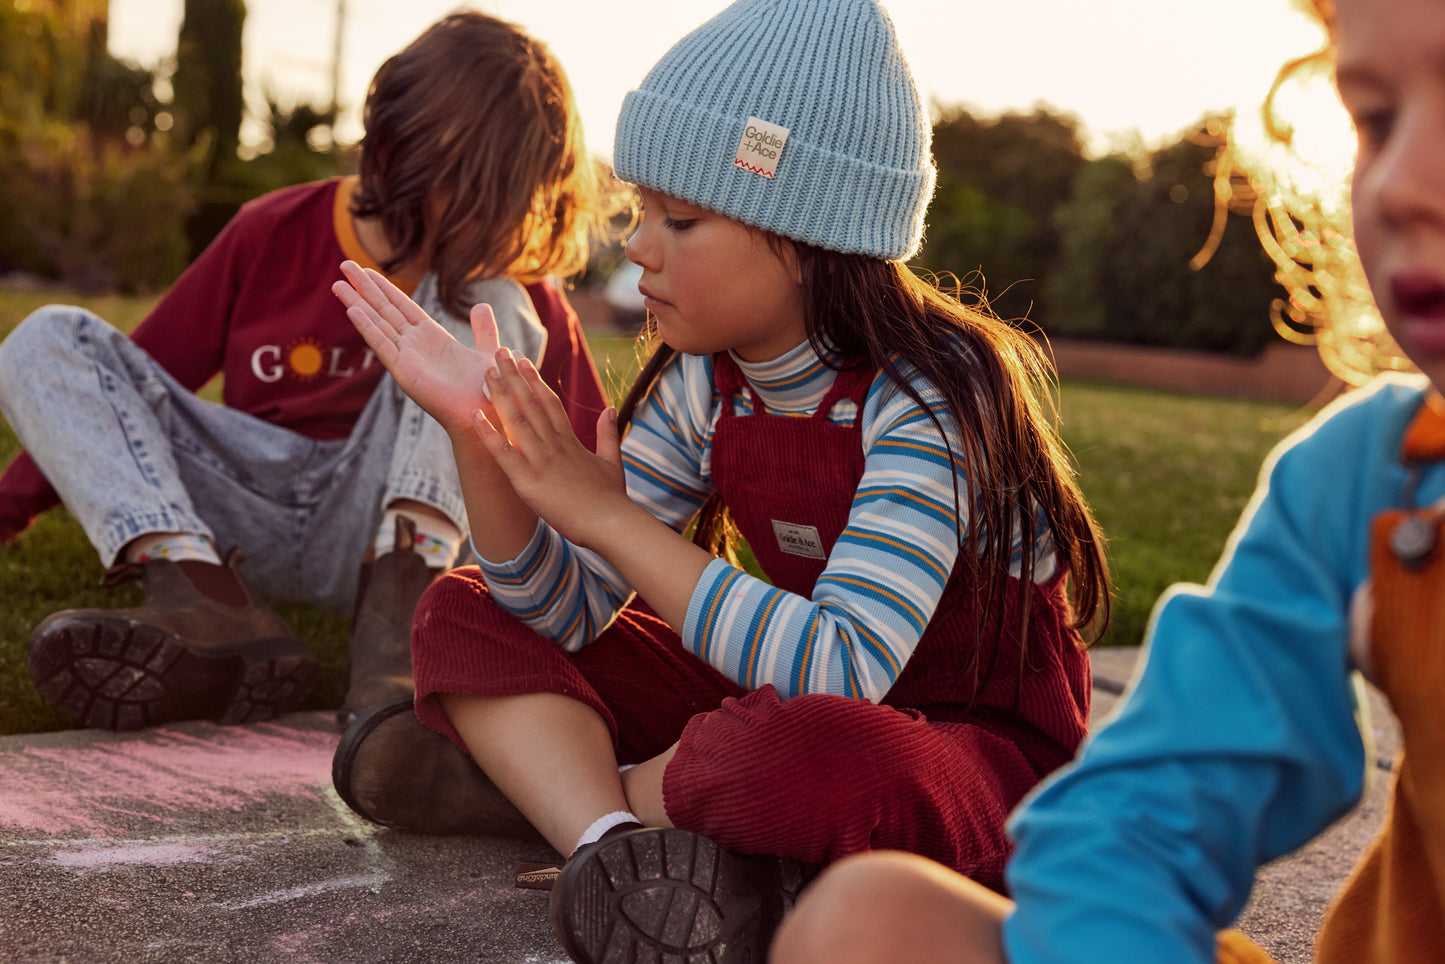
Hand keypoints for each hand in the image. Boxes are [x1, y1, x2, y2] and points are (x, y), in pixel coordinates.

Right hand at [332, 260, 499, 437]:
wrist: (486, 413)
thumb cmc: (487, 389)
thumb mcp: (486, 351)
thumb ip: (483, 329)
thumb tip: (480, 306)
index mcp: (432, 338)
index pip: (403, 306)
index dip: (385, 288)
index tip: (367, 270)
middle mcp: (415, 345)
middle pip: (384, 310)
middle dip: (365, 288)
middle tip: (344, 265)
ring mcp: (407, 358)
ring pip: (377, 324)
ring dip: (357, 303)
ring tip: (337, 284)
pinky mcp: (404, 372)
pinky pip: (383, 345)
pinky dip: (368, 327)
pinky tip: (353, 310)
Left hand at [472, 346, 631, 548]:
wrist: (611, 523)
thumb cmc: (611, 498)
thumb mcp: (612, 461)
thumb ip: (608, 433)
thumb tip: (610, 409)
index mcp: (570, 441)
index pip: (549, 403)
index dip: (534, 381)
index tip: (523, 361)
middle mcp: (554, 445)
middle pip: (530, 403)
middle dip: (513, 377)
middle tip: (498, 352)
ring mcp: (541, 461)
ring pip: (516, 420)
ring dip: (499, 395)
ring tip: (485, 372)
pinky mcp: (528, 481)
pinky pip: (503, 453)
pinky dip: (488, 433)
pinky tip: (475, 415)